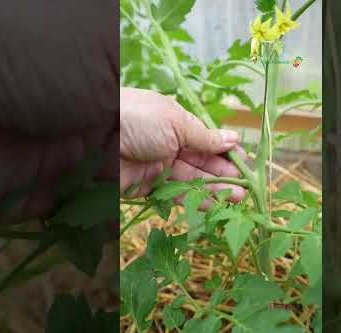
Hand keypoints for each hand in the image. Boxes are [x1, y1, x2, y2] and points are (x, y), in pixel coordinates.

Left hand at [120, 87, 246, 204]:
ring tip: (238, 198)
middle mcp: (169, 145)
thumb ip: (205, 137)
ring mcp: (158, 167)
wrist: (94, 137)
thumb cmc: (138, 119)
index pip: (207, 140)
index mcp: (176, 124)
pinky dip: (194, 200)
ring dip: (215, 189)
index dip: (226, 152)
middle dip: (224, 173)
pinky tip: (214, 204)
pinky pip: (175, 194)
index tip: (246, 164)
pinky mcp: (147, 187)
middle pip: (202, 162)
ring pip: (192, 180)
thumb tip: (234, 139)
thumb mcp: (176, 122)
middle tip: (246, 187)